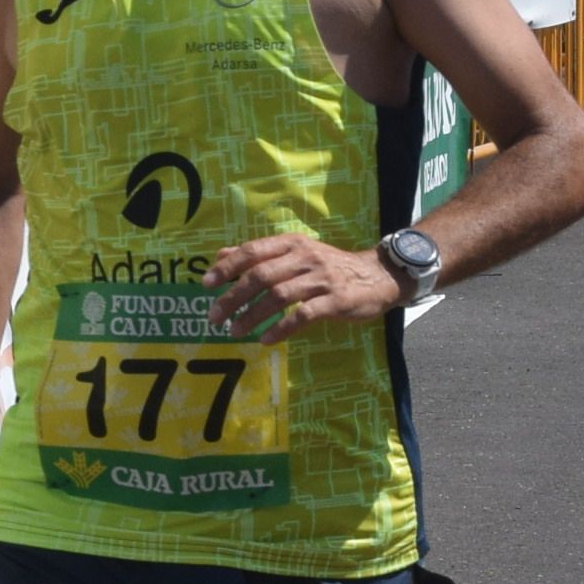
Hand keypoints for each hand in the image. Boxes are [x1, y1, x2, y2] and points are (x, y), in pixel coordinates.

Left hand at [205, 232, 399, 338]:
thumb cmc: (330, 267)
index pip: (253, 251)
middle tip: (214, 316)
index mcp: (292, 244)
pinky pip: (303, 315)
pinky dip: (281, 328)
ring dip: (252, 315)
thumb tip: (221, 255)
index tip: (206, 284)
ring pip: (278, 296)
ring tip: (234, 331)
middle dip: (233, 296)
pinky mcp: (335, 301)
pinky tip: (265, 339)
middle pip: (261, 275)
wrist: (377, 276)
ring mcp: (321, 279)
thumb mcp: (296, 253)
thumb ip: (260, 255)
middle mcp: (305, 257)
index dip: (227, 267)